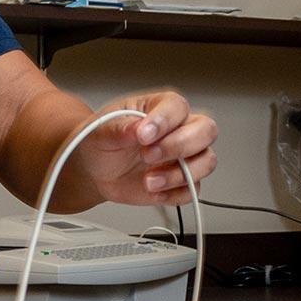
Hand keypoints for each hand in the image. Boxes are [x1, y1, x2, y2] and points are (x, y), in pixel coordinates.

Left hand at [74, 91, 218, 205]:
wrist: (94, 169)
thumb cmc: (101, 141)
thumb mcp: (101, 130)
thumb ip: (119, 129)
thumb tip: (137, 128)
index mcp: (160, 107)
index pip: (177, 107)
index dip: (164, 121)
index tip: (143, 135)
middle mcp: (178, 129)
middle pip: (206, 130)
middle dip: (180, 146)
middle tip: (148, 155)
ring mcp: (183, 156)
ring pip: (207, 161)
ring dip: (179, 174)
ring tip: (148, 180)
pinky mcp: (180, 181)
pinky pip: (193, 190)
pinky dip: (174, 194)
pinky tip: (152, 191)